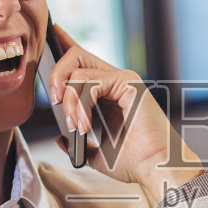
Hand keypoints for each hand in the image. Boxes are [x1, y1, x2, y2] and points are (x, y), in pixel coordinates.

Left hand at [42, 24, 200, 204]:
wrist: (155, 169)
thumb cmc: (135, 161)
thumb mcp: (97, 154)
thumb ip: (79, 144)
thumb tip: (61, 139)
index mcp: (110, 93)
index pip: (84, 62)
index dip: (66, 45)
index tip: (51, 38)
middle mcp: (117, 81)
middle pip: (76, 56)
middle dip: (57, 75)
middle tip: (54, 100)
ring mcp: (124, 80)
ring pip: (78, 70)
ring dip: (69, 101)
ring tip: (76, 126)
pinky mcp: (128, 84)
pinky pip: (90, 83)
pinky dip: (81, 104)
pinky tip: (85, 124)